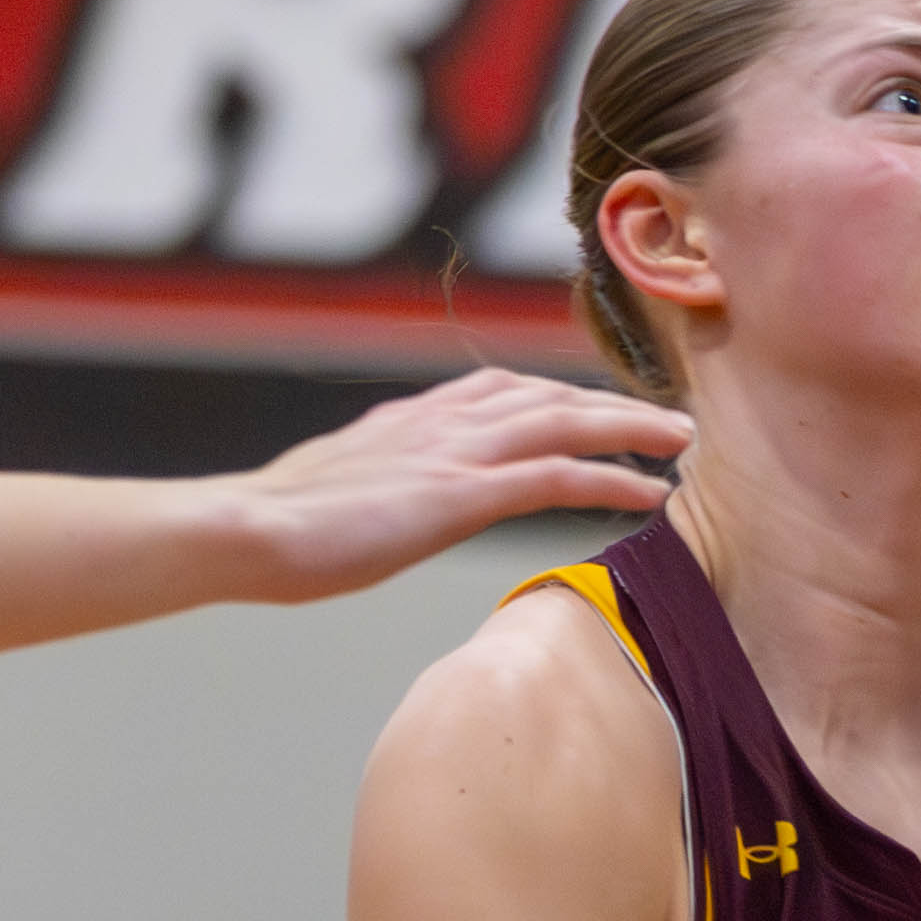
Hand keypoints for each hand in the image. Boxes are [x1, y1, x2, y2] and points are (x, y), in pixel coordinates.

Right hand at [223, 369, 693, 602]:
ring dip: (630, 427)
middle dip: (610, 403)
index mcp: (410, 420)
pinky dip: (612, 478)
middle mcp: (439, 422)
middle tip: (663, 418)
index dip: (555, 395)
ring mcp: (454, 454)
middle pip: (546, 396)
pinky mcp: (462, 493)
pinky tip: (650, 493)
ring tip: (679, 441)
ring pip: (565, 422)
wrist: (242, 530)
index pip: (500, 390)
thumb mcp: (338, 492)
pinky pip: (558, 476)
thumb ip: (378, 484)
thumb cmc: (274, 528)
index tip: (593, 404)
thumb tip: (388, 500)